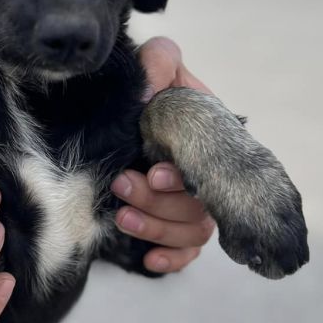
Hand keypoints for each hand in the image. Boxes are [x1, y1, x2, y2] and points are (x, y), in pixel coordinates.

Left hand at [111, 36, 215, 273]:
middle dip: (159, 203)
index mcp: (206, 139)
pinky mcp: (171, 227)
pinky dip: (171, 260)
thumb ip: (159, 62)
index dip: (182, 177)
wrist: (111, 118)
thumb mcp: (150, 68)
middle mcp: (203, 175)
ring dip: (158, 229)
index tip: (153, 173)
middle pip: (199, 205)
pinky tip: (148, 260)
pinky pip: (186, 254)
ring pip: (194, 232)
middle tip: (122, 185)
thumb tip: (154, 76)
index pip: (211, 167)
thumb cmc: (140, 92)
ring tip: (123, 218)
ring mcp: (189, 204)